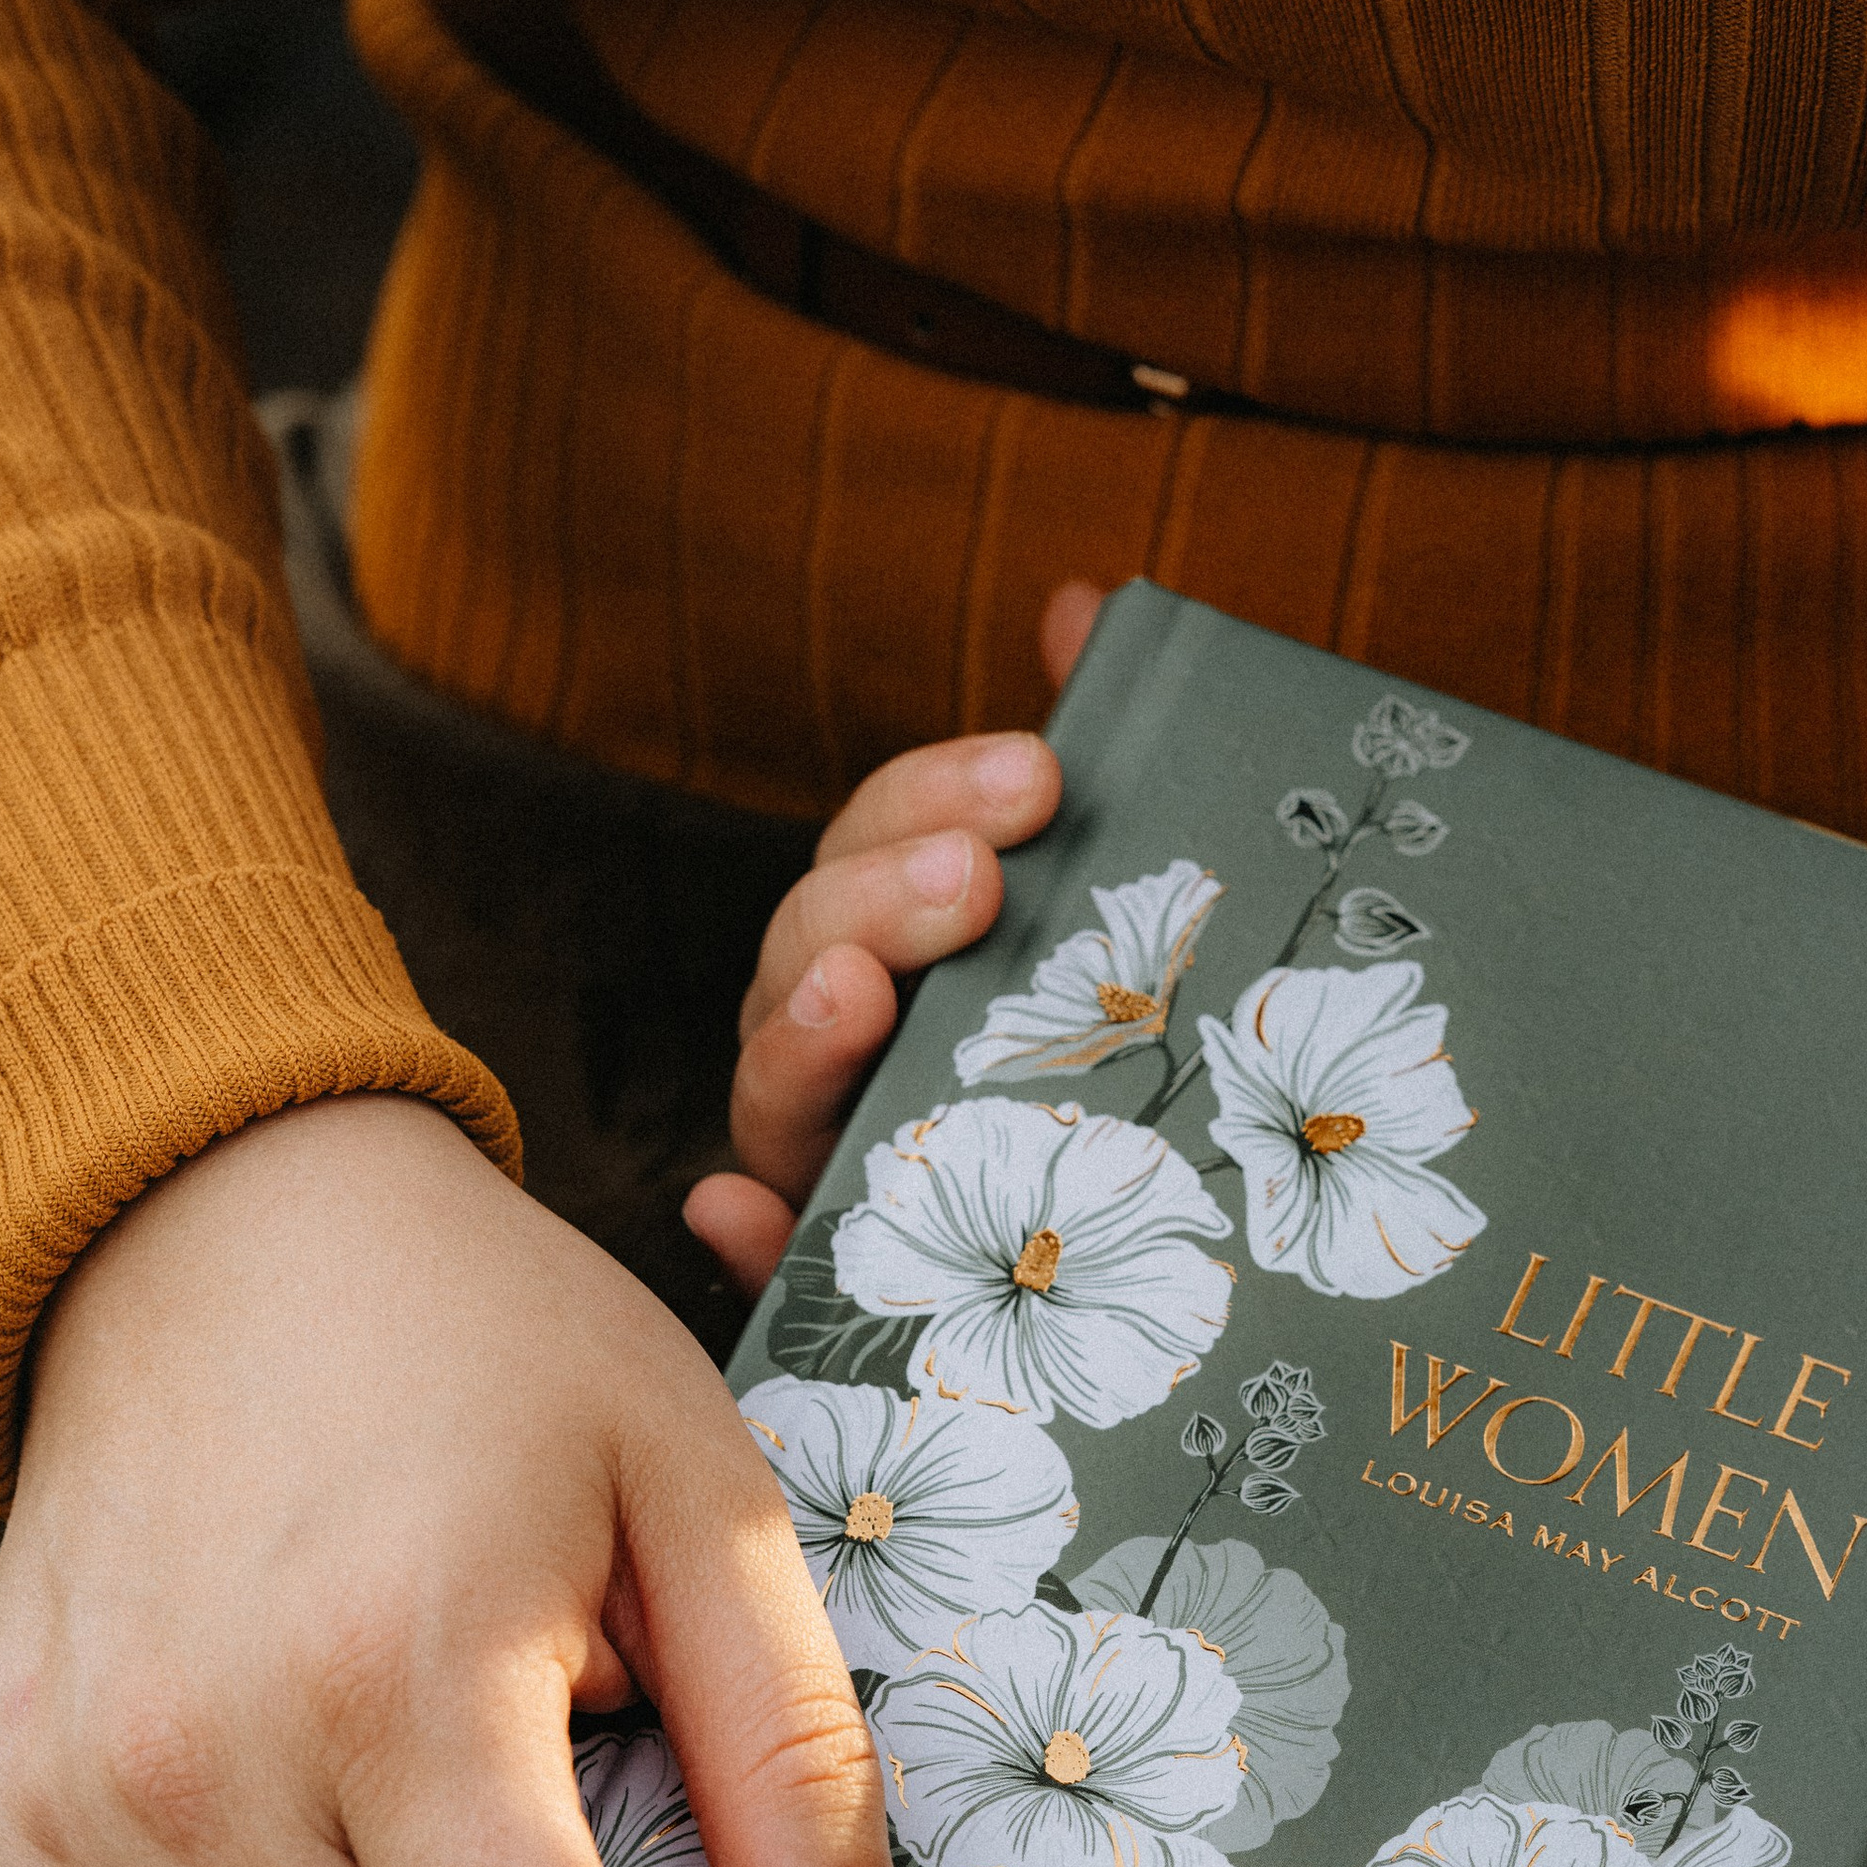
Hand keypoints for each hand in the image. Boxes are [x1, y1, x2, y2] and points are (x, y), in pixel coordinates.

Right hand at [686, 577, 1104, 1298]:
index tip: (1039, 772)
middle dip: (883, 897)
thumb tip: (1084, 600)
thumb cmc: (1099, 1052)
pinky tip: (734, 1212)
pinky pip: (769, 1257)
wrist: (1132, 1262)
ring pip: (776, 1075)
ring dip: (803, 1028)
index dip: (937, 795)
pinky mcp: (822, 1266)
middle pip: (816, 941)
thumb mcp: (1106, 909)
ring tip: (855, 997)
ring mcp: (817, 1149)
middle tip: (977, 879)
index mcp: (894, 943)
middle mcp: (836, 1038)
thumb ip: (1079, 765)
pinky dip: (743, 1235)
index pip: (880, 841)